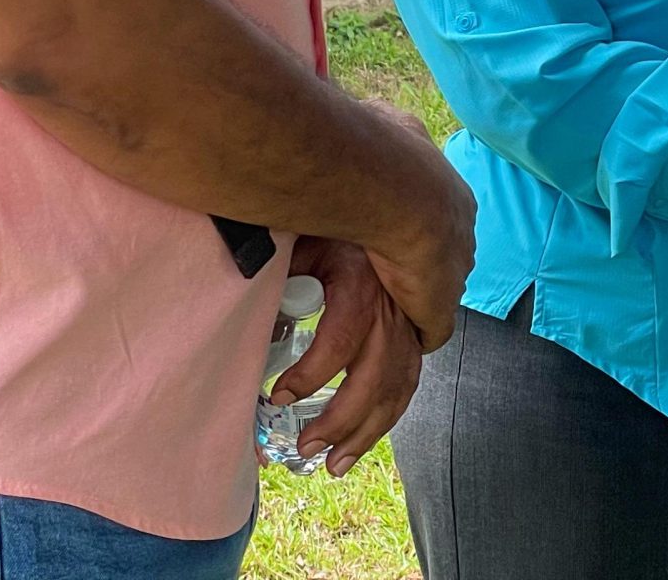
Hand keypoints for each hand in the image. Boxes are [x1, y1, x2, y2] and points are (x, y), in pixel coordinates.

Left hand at [270, 236, 428, 476]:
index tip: (277, 396)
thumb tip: (257, 329)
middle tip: (304, 448)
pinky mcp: (411, 333)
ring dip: (366, 431)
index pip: (342, 336)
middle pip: (377, 374)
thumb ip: (282, 280)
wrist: (379, 203)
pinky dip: (386, 416)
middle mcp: (392, 306)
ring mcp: (406, 321)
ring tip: (334, 465)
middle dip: (340, 419)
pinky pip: (408, 382)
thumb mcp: (301, 245)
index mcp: (362, 281)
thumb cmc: (330, 225)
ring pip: (398, 386)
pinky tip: (360, 442)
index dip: (311, 372)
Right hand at [360, 106, 476, 350]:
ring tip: (385, 302)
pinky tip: (393, 333)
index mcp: (453, 199)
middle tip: (389, 269)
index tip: (400, 234)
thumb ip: (395, 129)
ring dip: (416, 297)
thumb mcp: (396, 128)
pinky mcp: (438, 306)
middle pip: (446, 258)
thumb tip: (382, 118)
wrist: (398, 186)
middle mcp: (461, 235)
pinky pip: (431, 329)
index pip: (442, 222)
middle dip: (423, 264)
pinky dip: (415, 332)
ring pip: (439, 292)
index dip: (420, 230)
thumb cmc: (389, 152)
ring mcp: (453, 272)